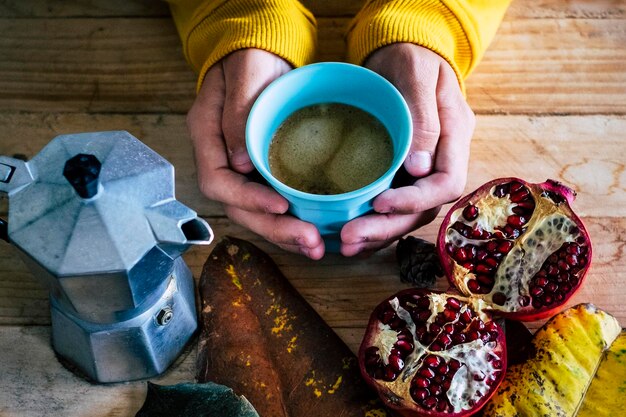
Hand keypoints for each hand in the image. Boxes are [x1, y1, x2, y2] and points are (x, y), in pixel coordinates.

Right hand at [187, 49, 324, 258]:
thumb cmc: (251, 56)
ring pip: (255, 212)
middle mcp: (220, 157)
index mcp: (208, 135)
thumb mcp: (246, 72)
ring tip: (316, 247)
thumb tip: (240, 163)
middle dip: (273, 228)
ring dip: (285, 233)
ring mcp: (240, 167)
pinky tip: (313, 232)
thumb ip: (238, 111)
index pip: (218, 181)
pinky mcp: (261, 171)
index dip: (248, 199)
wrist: (262, 54)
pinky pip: (271, 203)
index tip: (281, 206)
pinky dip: (291, 221)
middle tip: (309, 240)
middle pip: (238, 206)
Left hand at [340, 43, 475, 255]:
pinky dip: (371, 222)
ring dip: (376, 232)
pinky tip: (348, 233)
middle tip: (350, 237)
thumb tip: (419, 169)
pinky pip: (391, 206)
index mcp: (454, 135)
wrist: (401, 52)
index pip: (447, 182)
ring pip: (407, 214)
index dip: (415, 200)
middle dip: (388, 226)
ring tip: (344, 243)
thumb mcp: (416, 74)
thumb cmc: (411, 55)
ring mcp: (422, 168)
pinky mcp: (400, 172)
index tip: (380, 203)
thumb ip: (423, 118)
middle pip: (424, 208)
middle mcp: (441, 158)